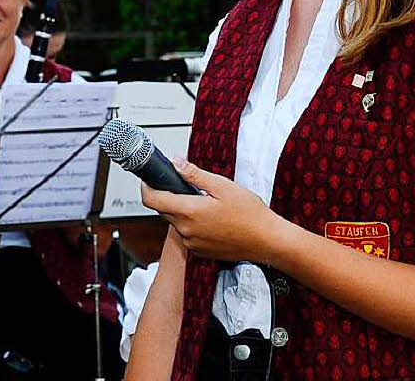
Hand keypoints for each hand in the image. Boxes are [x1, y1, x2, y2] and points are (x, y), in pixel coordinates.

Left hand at [140, 159, 285, 263]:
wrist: (268, 241)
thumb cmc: (250, 214)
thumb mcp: (222, 186)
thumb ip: (194, 174)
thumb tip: (175, 163)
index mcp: (189, 212)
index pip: (152, 200)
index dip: (147, 187)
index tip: (150, 180)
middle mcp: (186, 230)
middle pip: (163, 210)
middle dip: (169, 196)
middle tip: (187, 187)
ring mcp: (192, 243)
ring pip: (175, 222)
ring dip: (182, 211)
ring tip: (205, 203)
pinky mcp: (199, 251)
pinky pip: (187, 234)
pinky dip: (192, 224)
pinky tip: (211, 219)